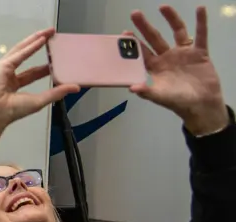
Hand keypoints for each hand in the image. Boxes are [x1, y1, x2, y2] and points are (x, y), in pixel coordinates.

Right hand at [0, 27, 79, 130]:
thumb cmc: (12, 111)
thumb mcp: (39, 101)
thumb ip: (56, 93)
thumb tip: (75, 87)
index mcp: (13, 86)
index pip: (31, 73)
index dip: (44, 67)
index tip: (54, 60)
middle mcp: (7, 75)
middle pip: (25, 56)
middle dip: (38, 46)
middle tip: (52, 37)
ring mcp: (3, 69)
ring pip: (20, 51)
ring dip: (34, 40)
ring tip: (47, 33)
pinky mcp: (1, 66)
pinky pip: (19, 54)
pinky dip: (30, 47)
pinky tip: (41, 40)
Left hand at [125, 5, 228, 134]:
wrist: (202, 106)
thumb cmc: (178, 102)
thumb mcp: (161, 97)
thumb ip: (147, 91)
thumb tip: (131, 88)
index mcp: (155, 68)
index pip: (142, 53)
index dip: (133, 44)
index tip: (124, 33)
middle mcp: (167, 57)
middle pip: (154, 38)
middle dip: (144, 26)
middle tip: (135, 13)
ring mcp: (183, 54)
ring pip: (176, 32)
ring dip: (170, 19)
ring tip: (162, 6)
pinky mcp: (199, 53)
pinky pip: (200, 35)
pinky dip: (201, 22)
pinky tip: (200, 9)